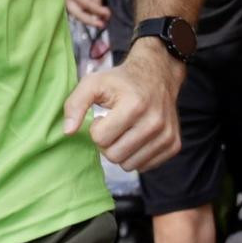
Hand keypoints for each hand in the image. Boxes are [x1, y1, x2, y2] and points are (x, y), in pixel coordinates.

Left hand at [60, 42, 181, 172]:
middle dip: (107, 143)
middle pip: (114, 156)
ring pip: (129, 166)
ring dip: (121, 151)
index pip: (100, 139)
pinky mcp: (174, 145)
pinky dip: (137, 156)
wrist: (157, 75)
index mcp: (134, 106)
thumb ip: (75, 104)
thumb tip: (67, 132)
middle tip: (113, 125)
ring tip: (125, 131)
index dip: (96, 128)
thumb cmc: (121, 81)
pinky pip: (145, 167)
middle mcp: (154, 122)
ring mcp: (167, 136)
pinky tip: (137, 137)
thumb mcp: (93, 83)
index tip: (103, 116)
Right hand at [62, 0, 108, 27]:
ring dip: (86, 19)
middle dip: (89, 20)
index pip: (85, 4)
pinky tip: (92, 16)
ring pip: (74, 13)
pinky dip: (83, 14)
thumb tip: (101, 13)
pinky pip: (74, 9)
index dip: (97, 11)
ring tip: (99, 22)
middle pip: (76, 13)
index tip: (108, 15)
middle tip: (102, 25)